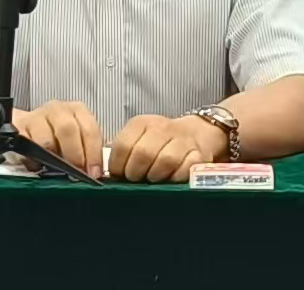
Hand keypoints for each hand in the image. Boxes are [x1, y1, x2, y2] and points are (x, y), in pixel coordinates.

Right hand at [13, 100, 103, 178]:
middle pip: (68, 129)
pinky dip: (33, 159)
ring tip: (56, 169)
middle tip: (76, 172)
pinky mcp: (18, 128)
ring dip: (53, 158)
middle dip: (74, 154)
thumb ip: (87, 151)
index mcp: (76, 110)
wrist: (28, 127)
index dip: (93, 154)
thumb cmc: (57, 135)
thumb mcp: (77, 138)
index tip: (93, 172)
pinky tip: (37, 165)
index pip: (89, 130)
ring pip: (46, 140)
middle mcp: (57, 110)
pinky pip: (27, 146)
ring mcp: (36, 117)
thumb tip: (95, 171)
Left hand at [108, 114, 222, 182]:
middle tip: (136, 180)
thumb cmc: (159, 142)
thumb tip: (105, 174)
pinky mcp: (198, 154)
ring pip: (166, 160)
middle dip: (135, 173)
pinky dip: (175, 178)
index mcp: (142, 123)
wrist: (195, 133)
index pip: (123, 144)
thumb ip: (123, 152)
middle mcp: (162, 127)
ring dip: (156, 176)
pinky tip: (170, 179)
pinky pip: (186, 168)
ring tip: (152, 180)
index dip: (118, 166)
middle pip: (143, 153)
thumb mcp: (138, 139)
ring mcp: (182, 140)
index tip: (119, 176)